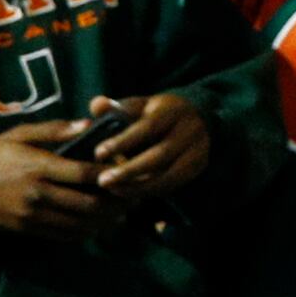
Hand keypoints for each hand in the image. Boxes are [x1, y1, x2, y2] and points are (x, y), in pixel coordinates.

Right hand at [0, 118, 116, 240]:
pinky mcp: (29, 229)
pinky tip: (98, 226)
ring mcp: (33, 215)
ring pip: (80, 223)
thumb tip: (88, 126)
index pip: (85, 173)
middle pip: (88, 203)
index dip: (111, 174)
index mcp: (38, 167)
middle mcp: (38, 194)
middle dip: (116, 202)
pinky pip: (64, 235)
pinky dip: (86, 232)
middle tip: (134, 197)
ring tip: (122, 214)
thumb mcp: (18, 135)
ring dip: (105, 221)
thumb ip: (54, 130)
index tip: (128, 170)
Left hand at [88, 91, 210, 200]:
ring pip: (169, 174)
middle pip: (160, 154)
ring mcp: (198, 148)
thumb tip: (97, 104)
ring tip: (112, 190)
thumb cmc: (154, 114)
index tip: (98, 153)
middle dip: (129, 170)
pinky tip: (128, 192)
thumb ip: (117, 107)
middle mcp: (190, 128)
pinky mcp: (198, 166)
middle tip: (102, 181)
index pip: (148, 127)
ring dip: (139, 186)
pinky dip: (149, 190)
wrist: (192, 119)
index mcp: (172, 109)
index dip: (122, 141)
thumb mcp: (138, 105)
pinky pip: (173, 183)